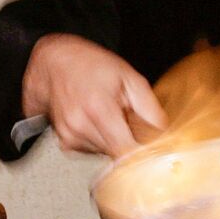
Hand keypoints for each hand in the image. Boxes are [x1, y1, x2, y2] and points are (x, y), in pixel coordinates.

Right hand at [21, 33, 165, 156]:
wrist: (55, 63)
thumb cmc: (91, 66)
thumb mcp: (130, 78)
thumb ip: (149, 109)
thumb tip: (164, 135)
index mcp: (99, 109)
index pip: (128, 151)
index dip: (144, 152)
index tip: (151, 146)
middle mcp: (80, 126)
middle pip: (119, 155)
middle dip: (129, 141)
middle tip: (127, 118)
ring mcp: (70, 136)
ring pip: (107, 154)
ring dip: (114, 139)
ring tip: (108, 115)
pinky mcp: (65, 143)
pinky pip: (93, 151)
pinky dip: (100, 139)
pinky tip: (95, 120)